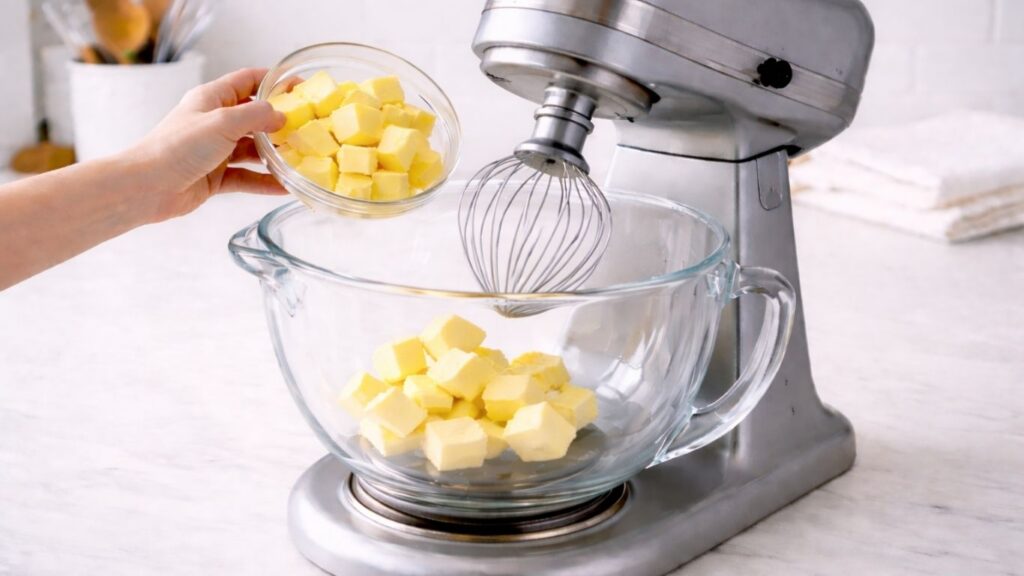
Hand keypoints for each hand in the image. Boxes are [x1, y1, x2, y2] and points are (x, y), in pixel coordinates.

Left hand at [131, 68, 286, 221]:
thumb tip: (280, 116)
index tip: (300, 87)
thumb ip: (255, 116)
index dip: (274, 81)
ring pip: (252, 149)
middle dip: (280, 122)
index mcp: (212, 99)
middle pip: (254, 117)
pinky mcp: (215, 176)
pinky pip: (247, 177)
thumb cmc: (177, 147)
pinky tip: (284, 187)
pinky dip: (264, 182)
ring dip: (274, 155)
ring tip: (300, 159)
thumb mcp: (222, 123)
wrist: (148, 187)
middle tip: (308, 128)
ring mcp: (215, 151)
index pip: (248, 81)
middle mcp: (214, 122)